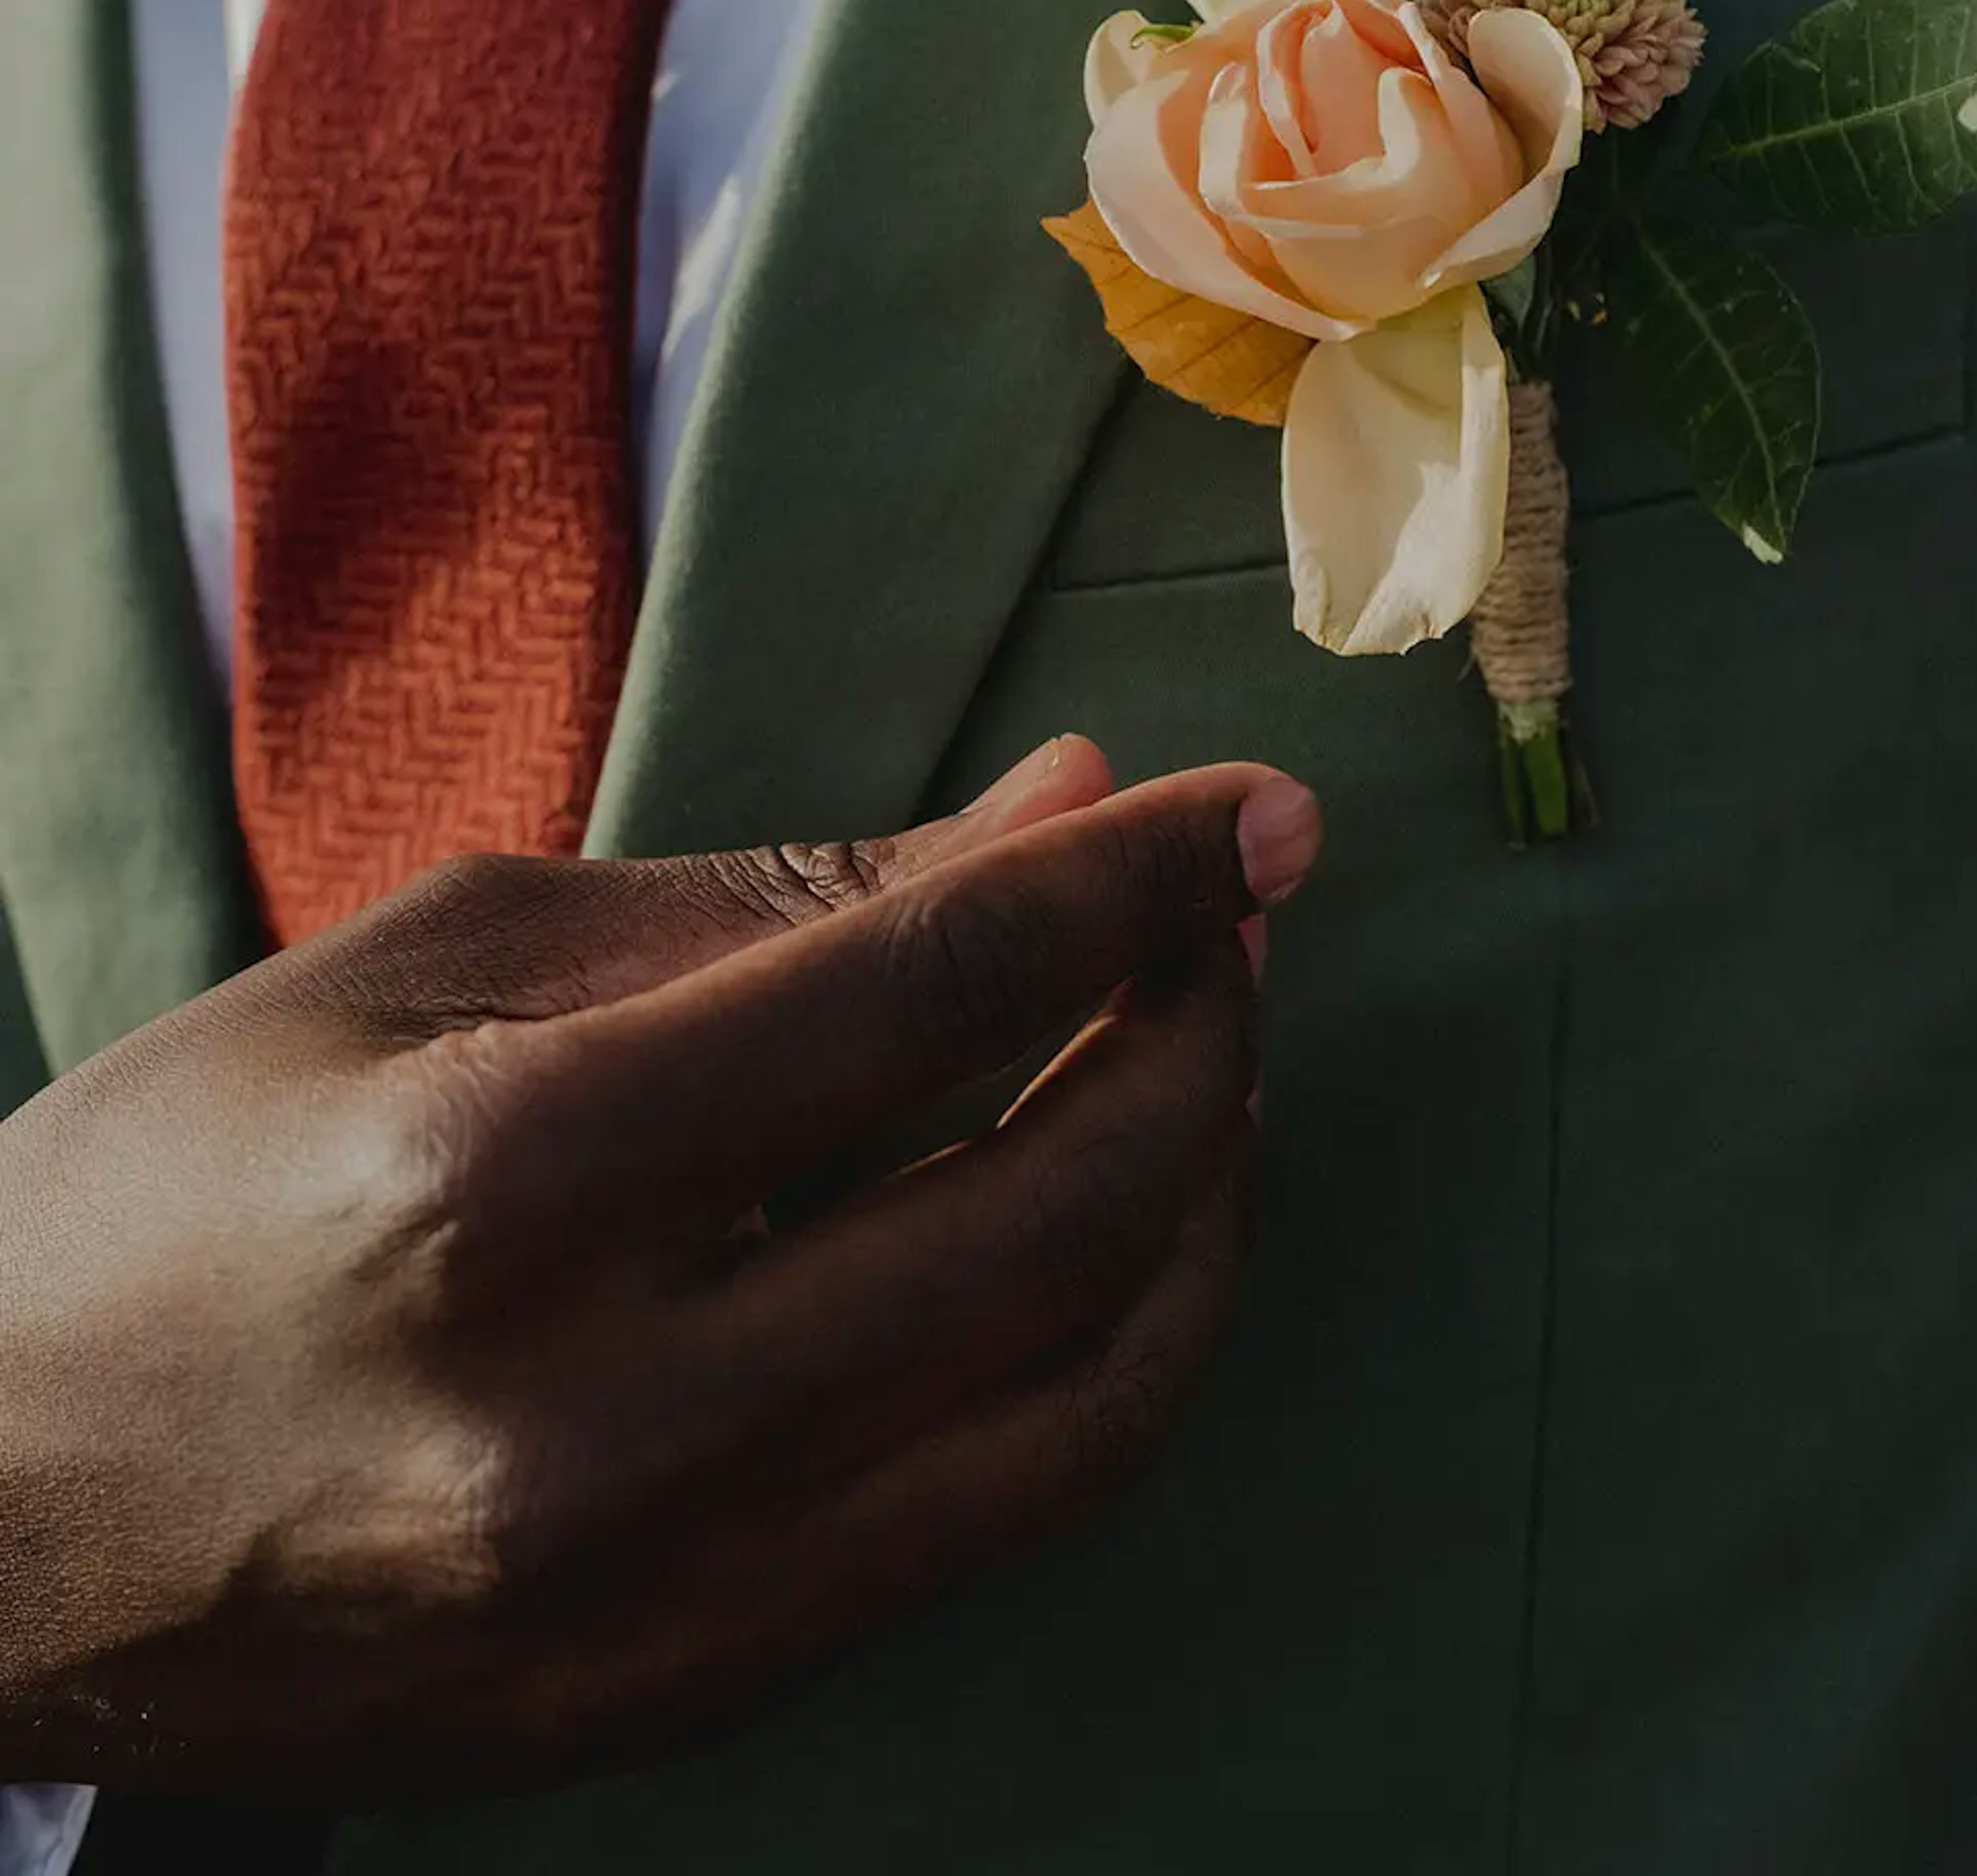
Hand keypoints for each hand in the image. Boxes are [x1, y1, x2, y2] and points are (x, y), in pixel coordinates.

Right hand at [0, 741, 1319, 1802]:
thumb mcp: (441, 953)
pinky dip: (1097, 1357)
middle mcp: (600, 1416)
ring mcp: (653, 1597)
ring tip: (1196, 1061)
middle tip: (1228, 919)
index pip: (932, 987)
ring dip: (1194, 1201)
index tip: (1257, 808)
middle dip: (1200, 1028)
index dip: (1137, 877)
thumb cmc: (186, 1174)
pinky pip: (986, 1521)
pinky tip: (1099, 1235)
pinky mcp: (675, 1700)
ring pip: (1076, 1396)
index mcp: (504, 1174)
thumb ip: (780, 894)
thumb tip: (1061, 812)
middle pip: (1049, 1203)